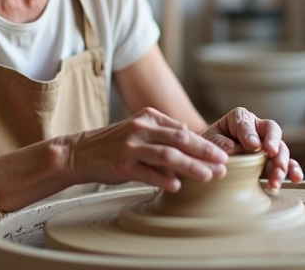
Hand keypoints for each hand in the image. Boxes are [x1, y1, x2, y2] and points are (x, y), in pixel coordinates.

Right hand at [66, 107, 228, 192]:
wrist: (80, 152)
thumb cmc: (115, 144)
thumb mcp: (139, 130)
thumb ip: (164, 134)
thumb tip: (192, 141)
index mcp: (149, 117)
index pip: (183, 130)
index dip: (205, 143)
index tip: (223, 155)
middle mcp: (141, 127)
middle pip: (180, 139)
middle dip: (205, 153)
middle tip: (224, 165)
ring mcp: (130, 146)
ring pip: (167, 155)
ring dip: (191, 166)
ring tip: (208, 177)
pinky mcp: (121, 164)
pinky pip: (146, 173)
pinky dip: (163, 180)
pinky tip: (177, 187)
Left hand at [202, 107, 303, 189]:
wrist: (210, 158)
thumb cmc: (209, 146)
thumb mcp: (210, 141)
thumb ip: (220, 143)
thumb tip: (233, 149)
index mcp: (240, 118)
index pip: (248, 123)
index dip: (251, 133)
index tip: (252, 146)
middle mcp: (258, 129)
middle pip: (272, 132)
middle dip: (273, 144)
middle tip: (271, 156)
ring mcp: (267, 145)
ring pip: (281, 150)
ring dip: (282, 164)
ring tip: (276, 180)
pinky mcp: (272, 161)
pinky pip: (286, 163)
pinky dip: (293, 170)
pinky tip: (296, 178)